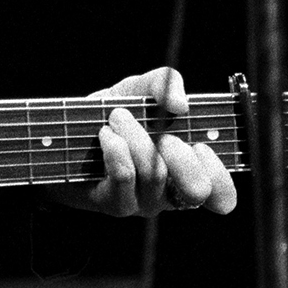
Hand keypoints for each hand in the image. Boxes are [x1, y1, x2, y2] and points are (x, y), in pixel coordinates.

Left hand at [50, 67, 236, 217]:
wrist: (65, 132)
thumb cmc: (114, 112)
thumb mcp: (141, 89)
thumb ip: (165, 82)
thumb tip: (180, 105)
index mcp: (188, 172)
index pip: (223, 196)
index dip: (217, 171)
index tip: (197, 143)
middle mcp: (170, 193)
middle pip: (197, 191)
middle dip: (180, 153)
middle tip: (161, 133)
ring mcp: (143, 203)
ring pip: (156, 173)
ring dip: (135, 136)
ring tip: (117, 117)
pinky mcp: (115, 204)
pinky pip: (126, 176)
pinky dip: (116, 147)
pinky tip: (104, 135)